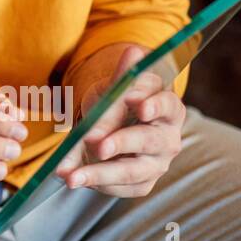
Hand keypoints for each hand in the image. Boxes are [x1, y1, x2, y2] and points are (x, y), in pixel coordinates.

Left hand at [55, 43, 184, 197]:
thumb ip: (122, 76)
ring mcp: (158, 163)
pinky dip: (96, 184)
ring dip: (100, 172)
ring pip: (133, 170)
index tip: (133, 99)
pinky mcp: (143, 183)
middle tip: (97, 143)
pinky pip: (121, 187)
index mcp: (168, 107)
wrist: (112, 127)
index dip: (151, 102)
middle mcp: (168, 137)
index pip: (164, 103)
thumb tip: (133, 52)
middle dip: (121, 141)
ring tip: (71, 175)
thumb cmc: (117, 103)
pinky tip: (74, 178)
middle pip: (149, 139)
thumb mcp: (115, 87)